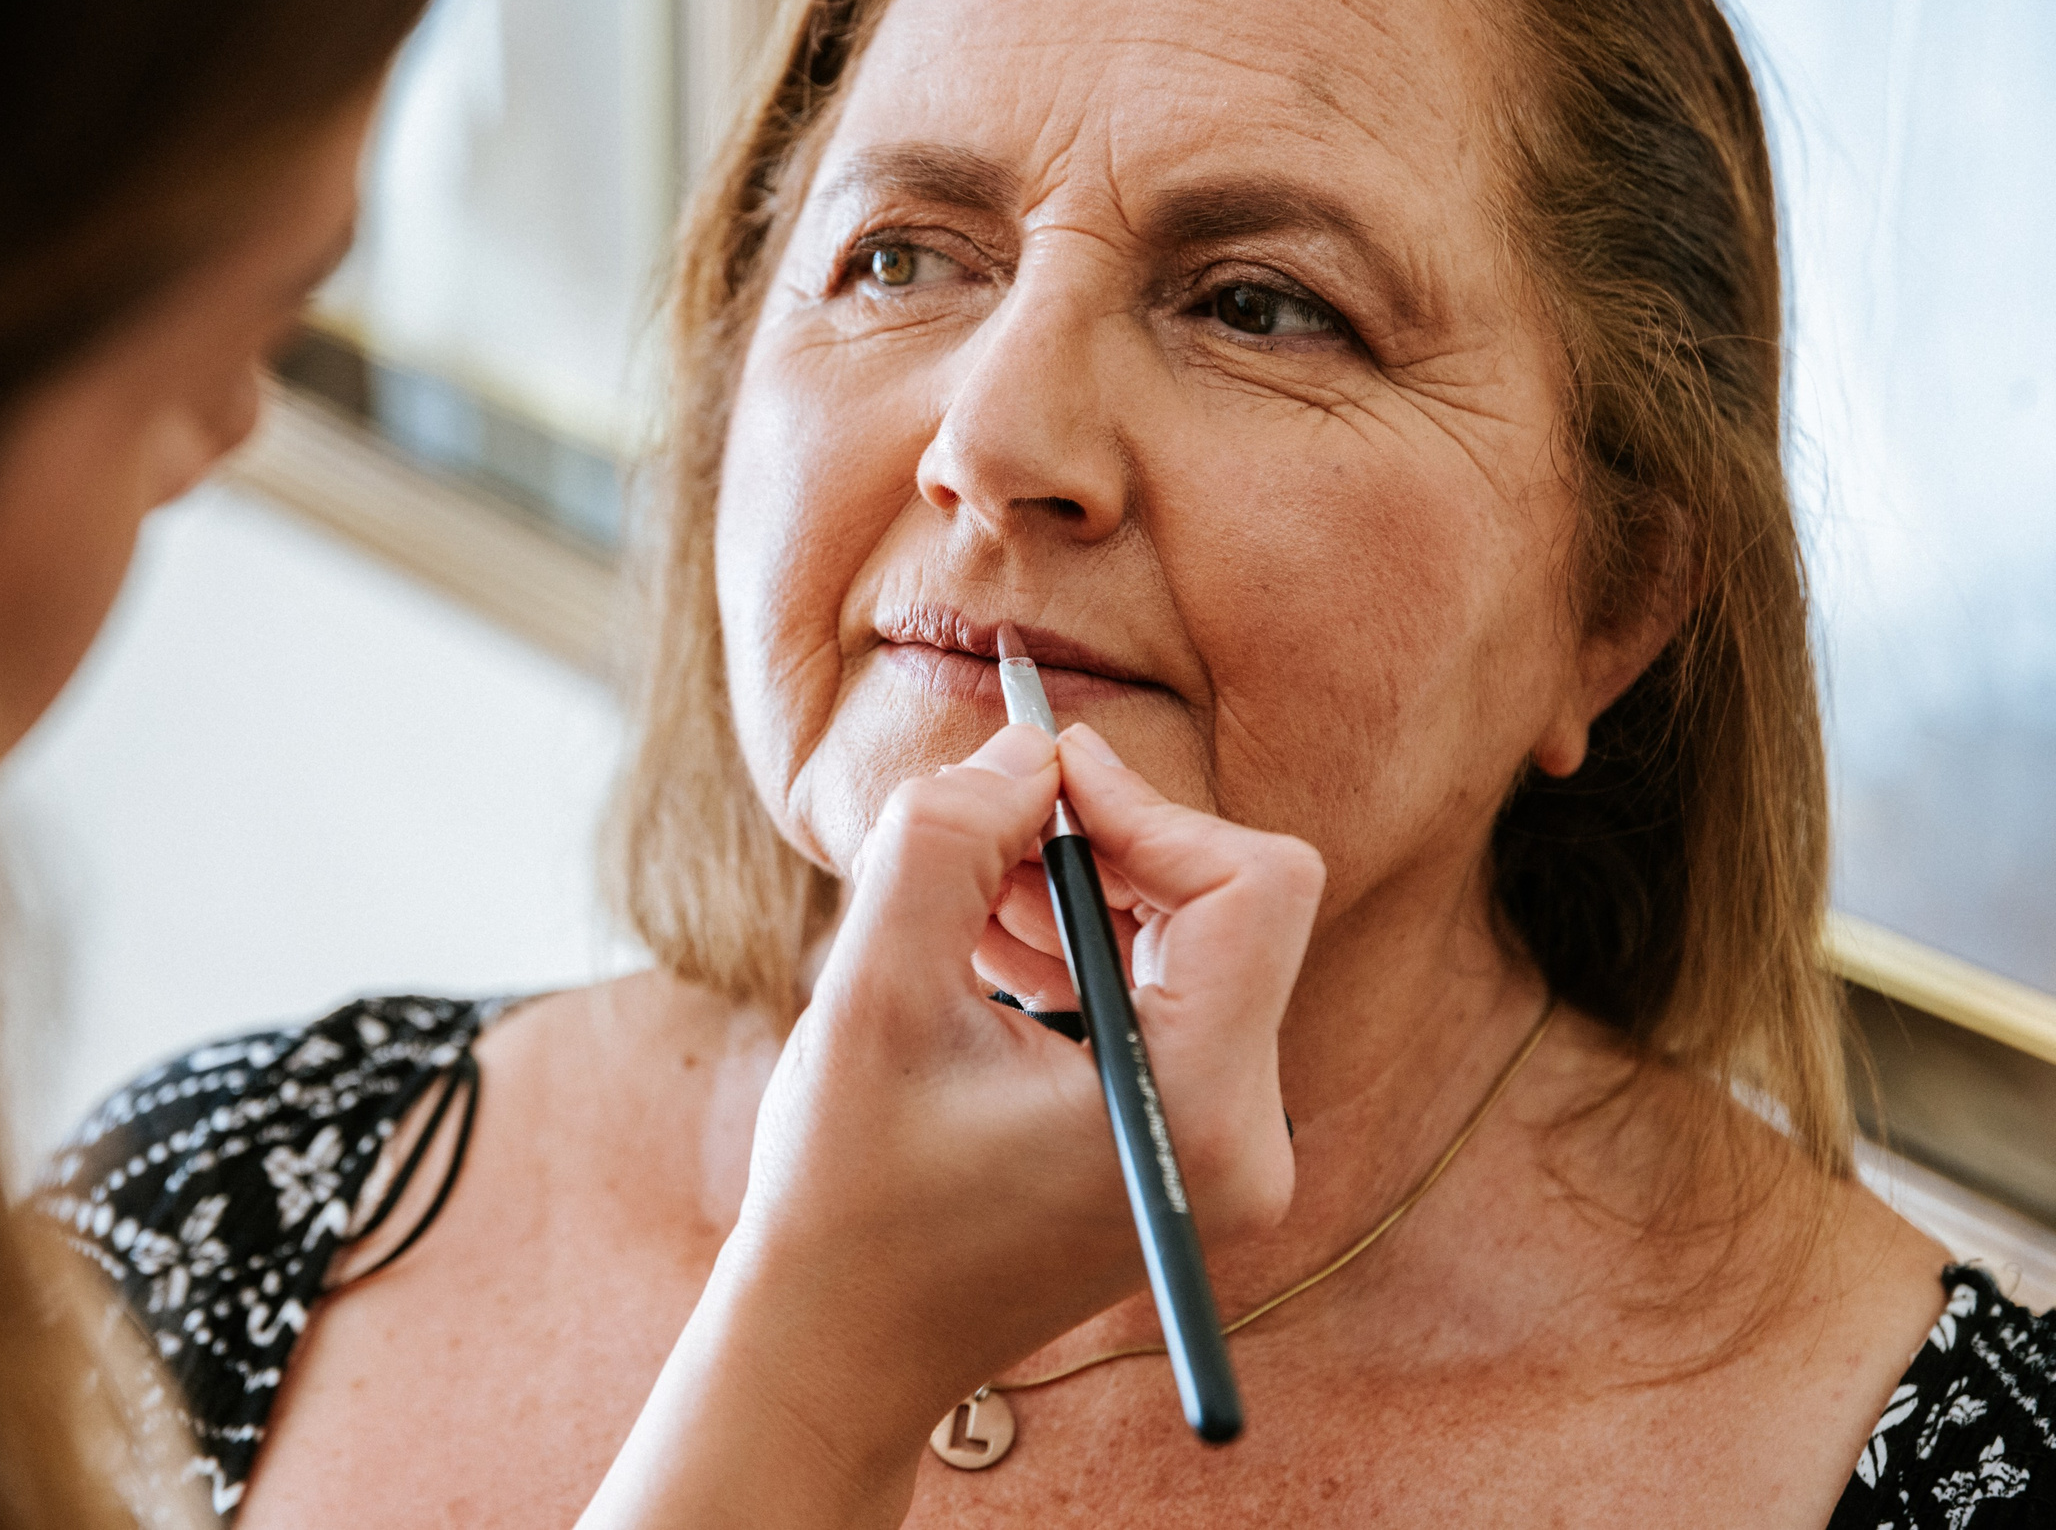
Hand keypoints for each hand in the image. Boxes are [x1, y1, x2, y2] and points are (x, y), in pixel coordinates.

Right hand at [578, 722, 1320, 1529]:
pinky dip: (1089, 946)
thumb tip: (1028, 751)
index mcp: (1194, 1109)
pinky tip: (990, 948)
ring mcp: (1225, 1147)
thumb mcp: (872, 996)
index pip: (1251, 887)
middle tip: (984, 827)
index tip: (1036, 782)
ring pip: (1199, 940)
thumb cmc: (849, 1195)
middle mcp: (1243, 1135)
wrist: (844, 1345)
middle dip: (1105, 845)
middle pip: (1230, 903)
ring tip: (968, 897)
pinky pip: (1171, 994)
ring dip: (1088, 890)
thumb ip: (946, 844)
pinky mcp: (1188, 1143)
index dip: (1145, 806)